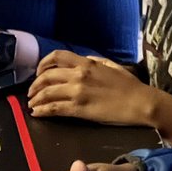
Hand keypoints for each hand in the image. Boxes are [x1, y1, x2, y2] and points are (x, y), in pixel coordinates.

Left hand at [28, 51, 151, 125]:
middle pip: (47, 75)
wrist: (140, 102)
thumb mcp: (111, 65)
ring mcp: (77, 91)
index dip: (43, 63)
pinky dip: (42, 110)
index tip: (38, 71)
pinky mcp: (79, 109)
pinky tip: (37, 113)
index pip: (57, 56)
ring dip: (36, 98)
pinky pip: (54, 108)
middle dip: (35, 84)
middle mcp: (79, 74)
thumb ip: (95, 61)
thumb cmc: (129, 85)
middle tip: (32, 92)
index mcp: (87, 62)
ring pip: (47, 92)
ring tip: (32, 104)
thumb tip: (84, 60)